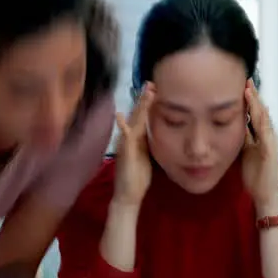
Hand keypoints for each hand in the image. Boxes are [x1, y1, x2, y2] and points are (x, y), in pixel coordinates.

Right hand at [112, 84, 155, 205]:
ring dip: (139, 107)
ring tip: (145, 92)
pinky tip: (120, 116)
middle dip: (144, 99)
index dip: (148, 104)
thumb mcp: (146, 155)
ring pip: (133, 121)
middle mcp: (129, 138)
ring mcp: (125, 144)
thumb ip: (148, 143)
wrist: (128, 195)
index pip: (143, 117)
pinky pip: (124, 137)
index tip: (155, 89)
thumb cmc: (137, 177)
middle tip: (150, 82)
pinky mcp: (125, 152)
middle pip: (137, 114)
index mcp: (136, 138)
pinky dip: (122, 126)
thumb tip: (157, 134)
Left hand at [240, 82, 277, 205]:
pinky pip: (265, 131)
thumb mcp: (246, 152)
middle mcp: (268, 136)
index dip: (249, 100)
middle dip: (253, 96)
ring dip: (256, 103)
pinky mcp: (270, 150)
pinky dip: (260, 119)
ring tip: (249, 89)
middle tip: (246, 80)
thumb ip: (244, 139)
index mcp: (261, 137)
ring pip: (263, 118)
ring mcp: (271, 142)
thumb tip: (234, 126)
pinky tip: (256, 108)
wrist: (266, 195)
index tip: (241, 86)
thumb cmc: (256, 176)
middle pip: (260, 112)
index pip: (255, 115)